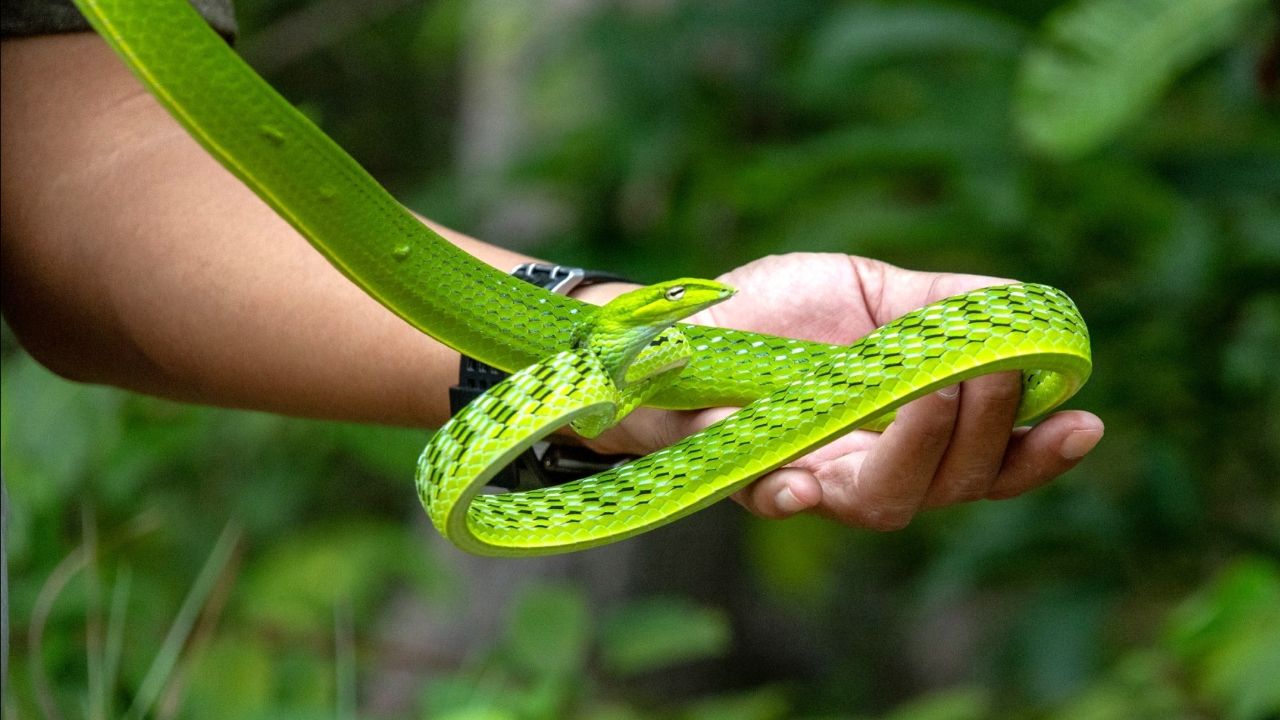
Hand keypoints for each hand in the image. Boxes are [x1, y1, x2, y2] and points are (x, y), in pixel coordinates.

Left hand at [583, 253, 1103, 529]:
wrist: (685, 323)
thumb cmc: (778, 309)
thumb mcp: (868, 289)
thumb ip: (941, 303)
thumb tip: (1023, 304)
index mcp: (910, 425)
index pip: (988, 458)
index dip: (1038, 454)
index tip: (1085, 422)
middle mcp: (872, 463)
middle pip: (953, 486)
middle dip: (985, 432)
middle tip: (990, 371)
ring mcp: (814, 474)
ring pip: (886, 503)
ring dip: (922, 454)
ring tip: (934, 391)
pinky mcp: (750, 473)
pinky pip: (779, 500)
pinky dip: (796, 494)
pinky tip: (809, 478)